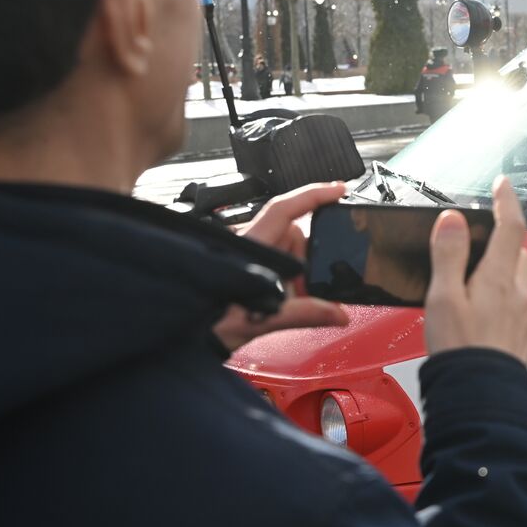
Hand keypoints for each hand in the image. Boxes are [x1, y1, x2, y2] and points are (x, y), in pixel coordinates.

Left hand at [213, 182, 350, 352]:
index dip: (312, 195)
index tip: (338, 190)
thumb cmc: (209, 324)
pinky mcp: (249, 270)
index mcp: (251, 248)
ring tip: (294, 301)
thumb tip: (337, 313)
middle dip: (309, 260)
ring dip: (300, 274)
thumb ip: (302, 315)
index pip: (284, 210)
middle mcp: (250, 246)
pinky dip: (291, 282)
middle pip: (293, 234)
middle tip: (309, 290)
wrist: (188, 337)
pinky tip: (290, 300)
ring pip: (288, 252)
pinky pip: (279, 266)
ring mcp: (249, 257)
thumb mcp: (261, 320)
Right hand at [425, 175, 526, 363]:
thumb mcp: (443, 298)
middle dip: (502, 241)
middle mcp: (518, 295)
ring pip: (519, 281)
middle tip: (481, 239)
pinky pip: (519, 309)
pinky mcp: (523, 338)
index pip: (511, 226)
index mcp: (498, 279)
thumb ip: (448, 256)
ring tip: (476, 280)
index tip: (502, 185)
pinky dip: (505, 301)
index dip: (507, 201)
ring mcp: (524, 317)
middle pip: (517, 253)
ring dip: (504, 271)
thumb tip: (453, 221)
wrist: (481, 398)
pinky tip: (486, 314)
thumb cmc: (461, 351)